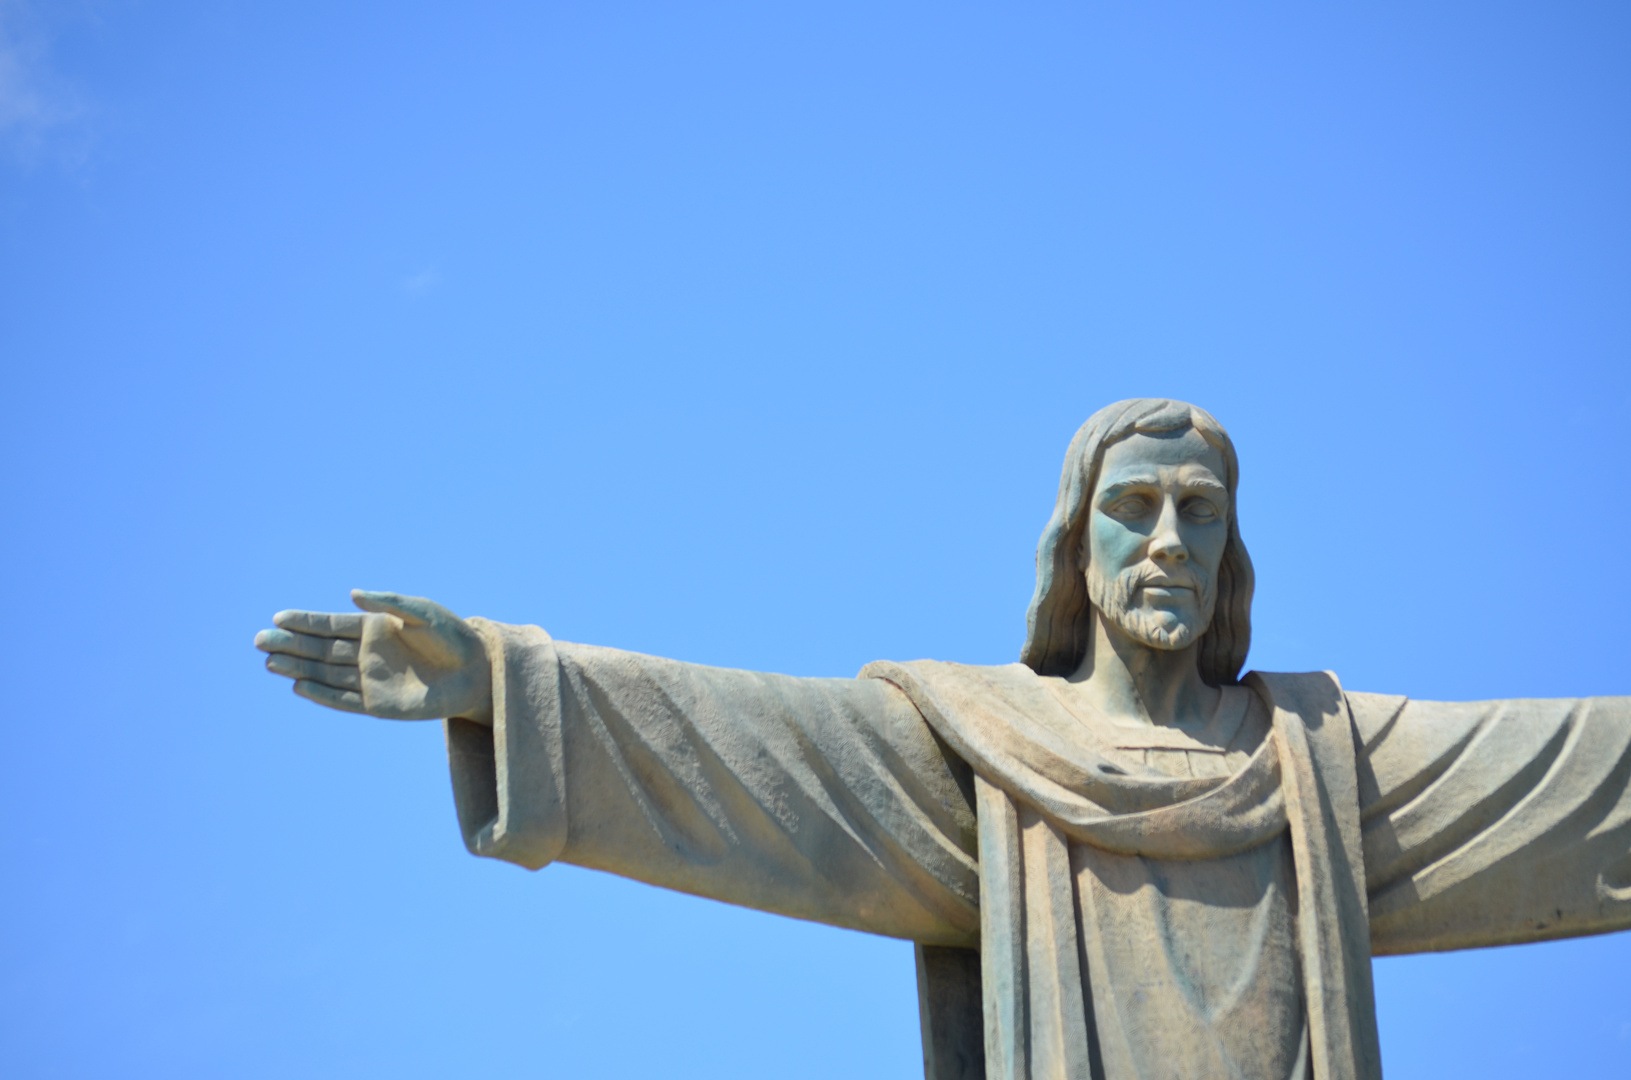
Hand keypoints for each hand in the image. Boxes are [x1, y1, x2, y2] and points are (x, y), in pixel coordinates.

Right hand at [254, 590, 492, 721]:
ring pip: (325, 673)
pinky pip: (342, 699)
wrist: (477, 672)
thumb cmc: (453, 637)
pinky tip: (298, 685)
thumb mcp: (422, 612)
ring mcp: (370, 679)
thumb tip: (352, 595)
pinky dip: (321, 694)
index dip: (305, 622)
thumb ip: (388, 603)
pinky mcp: (378, 704)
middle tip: (260, 640)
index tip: (279, 618)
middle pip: (320, 649)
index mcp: (376, 628)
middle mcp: (368, 654)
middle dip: (291, 644)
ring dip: (298, 667)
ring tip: (269, 662)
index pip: (331, 625)